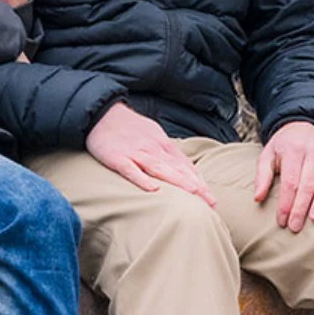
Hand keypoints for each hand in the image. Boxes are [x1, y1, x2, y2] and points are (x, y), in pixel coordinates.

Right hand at [85, 102, 216, 202]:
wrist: (101, 112)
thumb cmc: (129, 127)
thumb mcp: (153, 135)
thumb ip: (166, 151)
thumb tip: (182, 168)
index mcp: (163, 144)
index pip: (186, 165)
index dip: (200, 182)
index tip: (212, 198)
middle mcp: (153, 149)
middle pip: (178, 169)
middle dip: (196, 186)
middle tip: (211, 202)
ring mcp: (136, 153)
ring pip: (160, 169)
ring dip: (177, 181)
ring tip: (192, 192)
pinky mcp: (118, 158)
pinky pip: (131, 170)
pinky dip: (142, 179)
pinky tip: (152, 189)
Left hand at [254, 121, 313, 231]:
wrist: (305, 123)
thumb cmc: (284, 146)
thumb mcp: (268, 154)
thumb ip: (262, 175)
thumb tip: (257, 198)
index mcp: (292, 151)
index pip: (290, 182)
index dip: (286, 203)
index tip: (282, 221)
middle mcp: (312, 151)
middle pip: (307, 185)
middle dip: (300, 208)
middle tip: (295, 227)